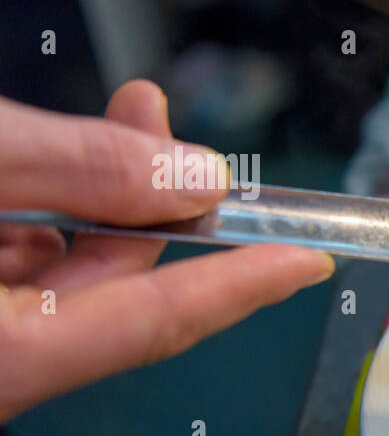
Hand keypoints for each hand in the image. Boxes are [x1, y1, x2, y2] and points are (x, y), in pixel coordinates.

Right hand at [0, 80, 335, 421]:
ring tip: (124, 115)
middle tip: (160, 119)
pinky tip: (38, 159)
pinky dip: (40, 211)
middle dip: (154, 199)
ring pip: (57, 273)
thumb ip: (77, 170)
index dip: (242, 285)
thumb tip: (193, 179)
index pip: (153, 321)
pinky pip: (12, 267)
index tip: (312, 261)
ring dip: (93, 194)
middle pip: (105, 291)